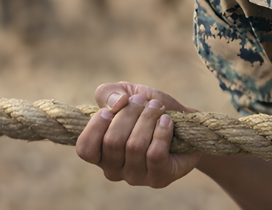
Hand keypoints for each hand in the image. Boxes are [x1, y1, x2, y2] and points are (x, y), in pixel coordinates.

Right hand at [75, 82, 201, 187]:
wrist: (186, 122)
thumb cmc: (151, 109)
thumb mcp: (128, 93)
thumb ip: (109, 93)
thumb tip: (115, 104)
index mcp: (101, 152)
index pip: (85, 149)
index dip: (95, 126)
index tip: (111, 109)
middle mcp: (114, 169)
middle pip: (112, 142)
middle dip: (130, 114)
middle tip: (143, 101)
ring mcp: (136, 176)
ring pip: (135, 146)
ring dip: (148, 119)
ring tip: (157, 107)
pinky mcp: (158, 178)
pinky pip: (155, 155)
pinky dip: (161, 132)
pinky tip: (167, 121)